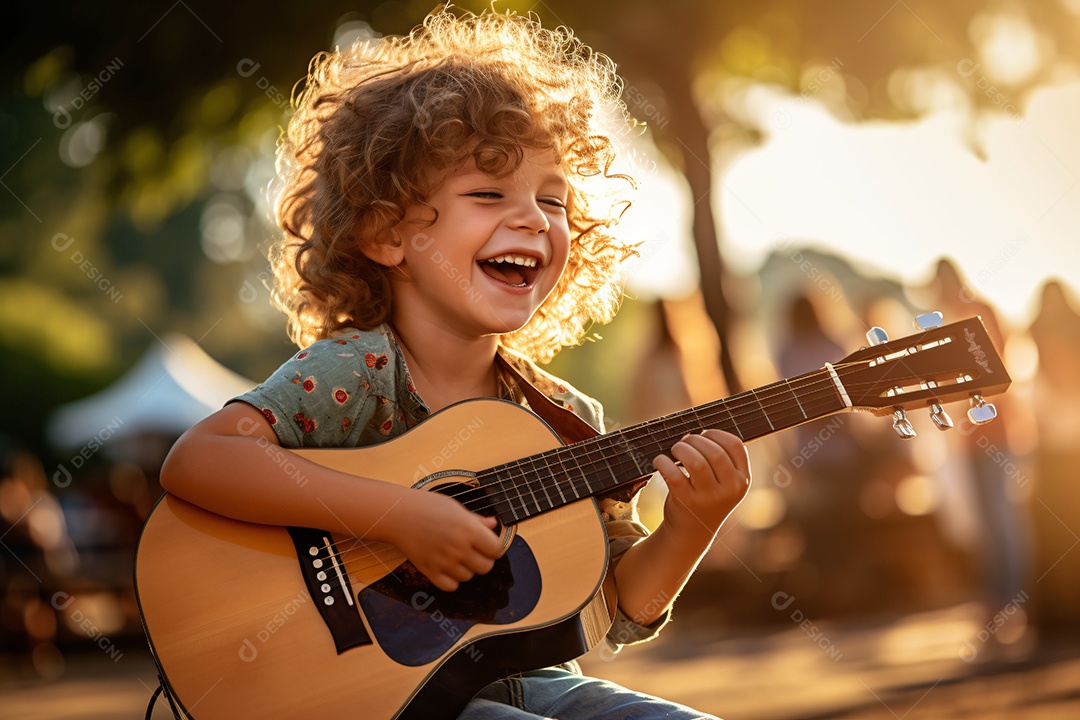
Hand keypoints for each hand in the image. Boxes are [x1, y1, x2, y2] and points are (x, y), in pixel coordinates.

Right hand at [386, 490, 504, 591]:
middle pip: (486, 567)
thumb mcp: (456, 508)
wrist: (398, 514)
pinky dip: (452, 580)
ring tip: (456, 555)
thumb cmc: (427, 506)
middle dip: (483, 560)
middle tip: (474, 551)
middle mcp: (459, 547)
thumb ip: (476, 520)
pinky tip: (447, 567)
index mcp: (469, 529)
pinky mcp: (430, 571)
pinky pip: (451, 586)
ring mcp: (444, 561)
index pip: (497, 550)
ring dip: (466, 569)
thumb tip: (493, 524)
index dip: (495, 547)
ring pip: (468, 577)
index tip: (489, 544)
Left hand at [653, 429, 750, 543]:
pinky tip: (660, 461)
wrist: (691, 531)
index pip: (735, 445)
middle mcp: (729, 490)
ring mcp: (708, 498)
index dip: (716, 434)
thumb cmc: (706, 497)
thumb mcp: (724, 482)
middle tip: (684, 443)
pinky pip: (674, 475)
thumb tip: (695, 434)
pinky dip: (663, 462)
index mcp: (742, 480)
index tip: (703, 435)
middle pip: (714, 452)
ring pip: (696, 461)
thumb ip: (720, 459)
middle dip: (695, 440)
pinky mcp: (686, 502)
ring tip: (675, 450)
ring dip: (681, 448)